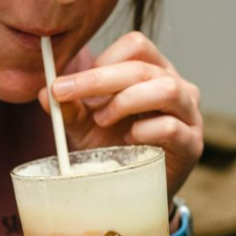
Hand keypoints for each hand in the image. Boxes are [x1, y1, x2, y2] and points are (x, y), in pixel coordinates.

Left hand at [42, 31, 202, 198]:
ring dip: (125, 101)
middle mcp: (177, 85)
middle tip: (64, 94)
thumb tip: (43, 91)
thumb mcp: (82, 124)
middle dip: (98, 80)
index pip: (136, 45)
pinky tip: (127, 140)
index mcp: (153, 70)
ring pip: (166, 89)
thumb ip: (67, 107)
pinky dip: (142, 131)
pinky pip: (171, 126)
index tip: (69, 84)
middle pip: (143, 67)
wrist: (131, 190)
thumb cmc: (111, 147)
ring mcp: (189, 114)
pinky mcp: (192, 144)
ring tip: (101, 120)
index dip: (100, 61)